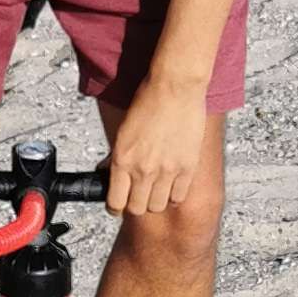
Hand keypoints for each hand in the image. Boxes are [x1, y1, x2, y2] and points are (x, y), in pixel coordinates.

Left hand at [107, 79, 209, 217]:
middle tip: (138, 197)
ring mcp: (166, 171)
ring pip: (157, 206)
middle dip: (135, 206)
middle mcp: (143, 170)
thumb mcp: (123, 131)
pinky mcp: (187, 168)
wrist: (175, 87)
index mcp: (122, 160)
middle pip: (137, 209)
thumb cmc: (147, 102)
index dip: (116, 207)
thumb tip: (110, 174)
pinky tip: (172, 185)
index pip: (115, 202)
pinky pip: (178, 197)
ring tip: (156, 190)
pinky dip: (174, 196)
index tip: (119, 205)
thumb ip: (119, 156)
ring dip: (155, 201)